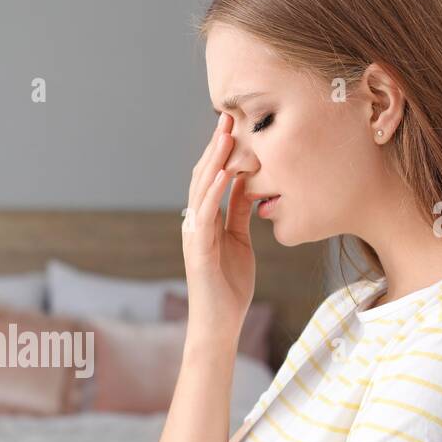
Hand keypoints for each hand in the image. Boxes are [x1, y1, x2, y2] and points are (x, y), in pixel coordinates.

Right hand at [182, 113, 257, 347]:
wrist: (219, 324)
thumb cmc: (230, 287)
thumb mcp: (240, 242)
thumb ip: (239, 215)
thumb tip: (248, 188)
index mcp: (206, 221)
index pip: (212, 179)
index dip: (221, 152)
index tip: (234, 126)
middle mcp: (196, 223)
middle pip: (203, 177)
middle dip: (216, 148)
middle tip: (228, 118)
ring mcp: (194, 236)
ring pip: (201, 191)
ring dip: (213, 162)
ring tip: (224, 137)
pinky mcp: (198, 250)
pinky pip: (205, 215)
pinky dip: (213, 193)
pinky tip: (222, 174)